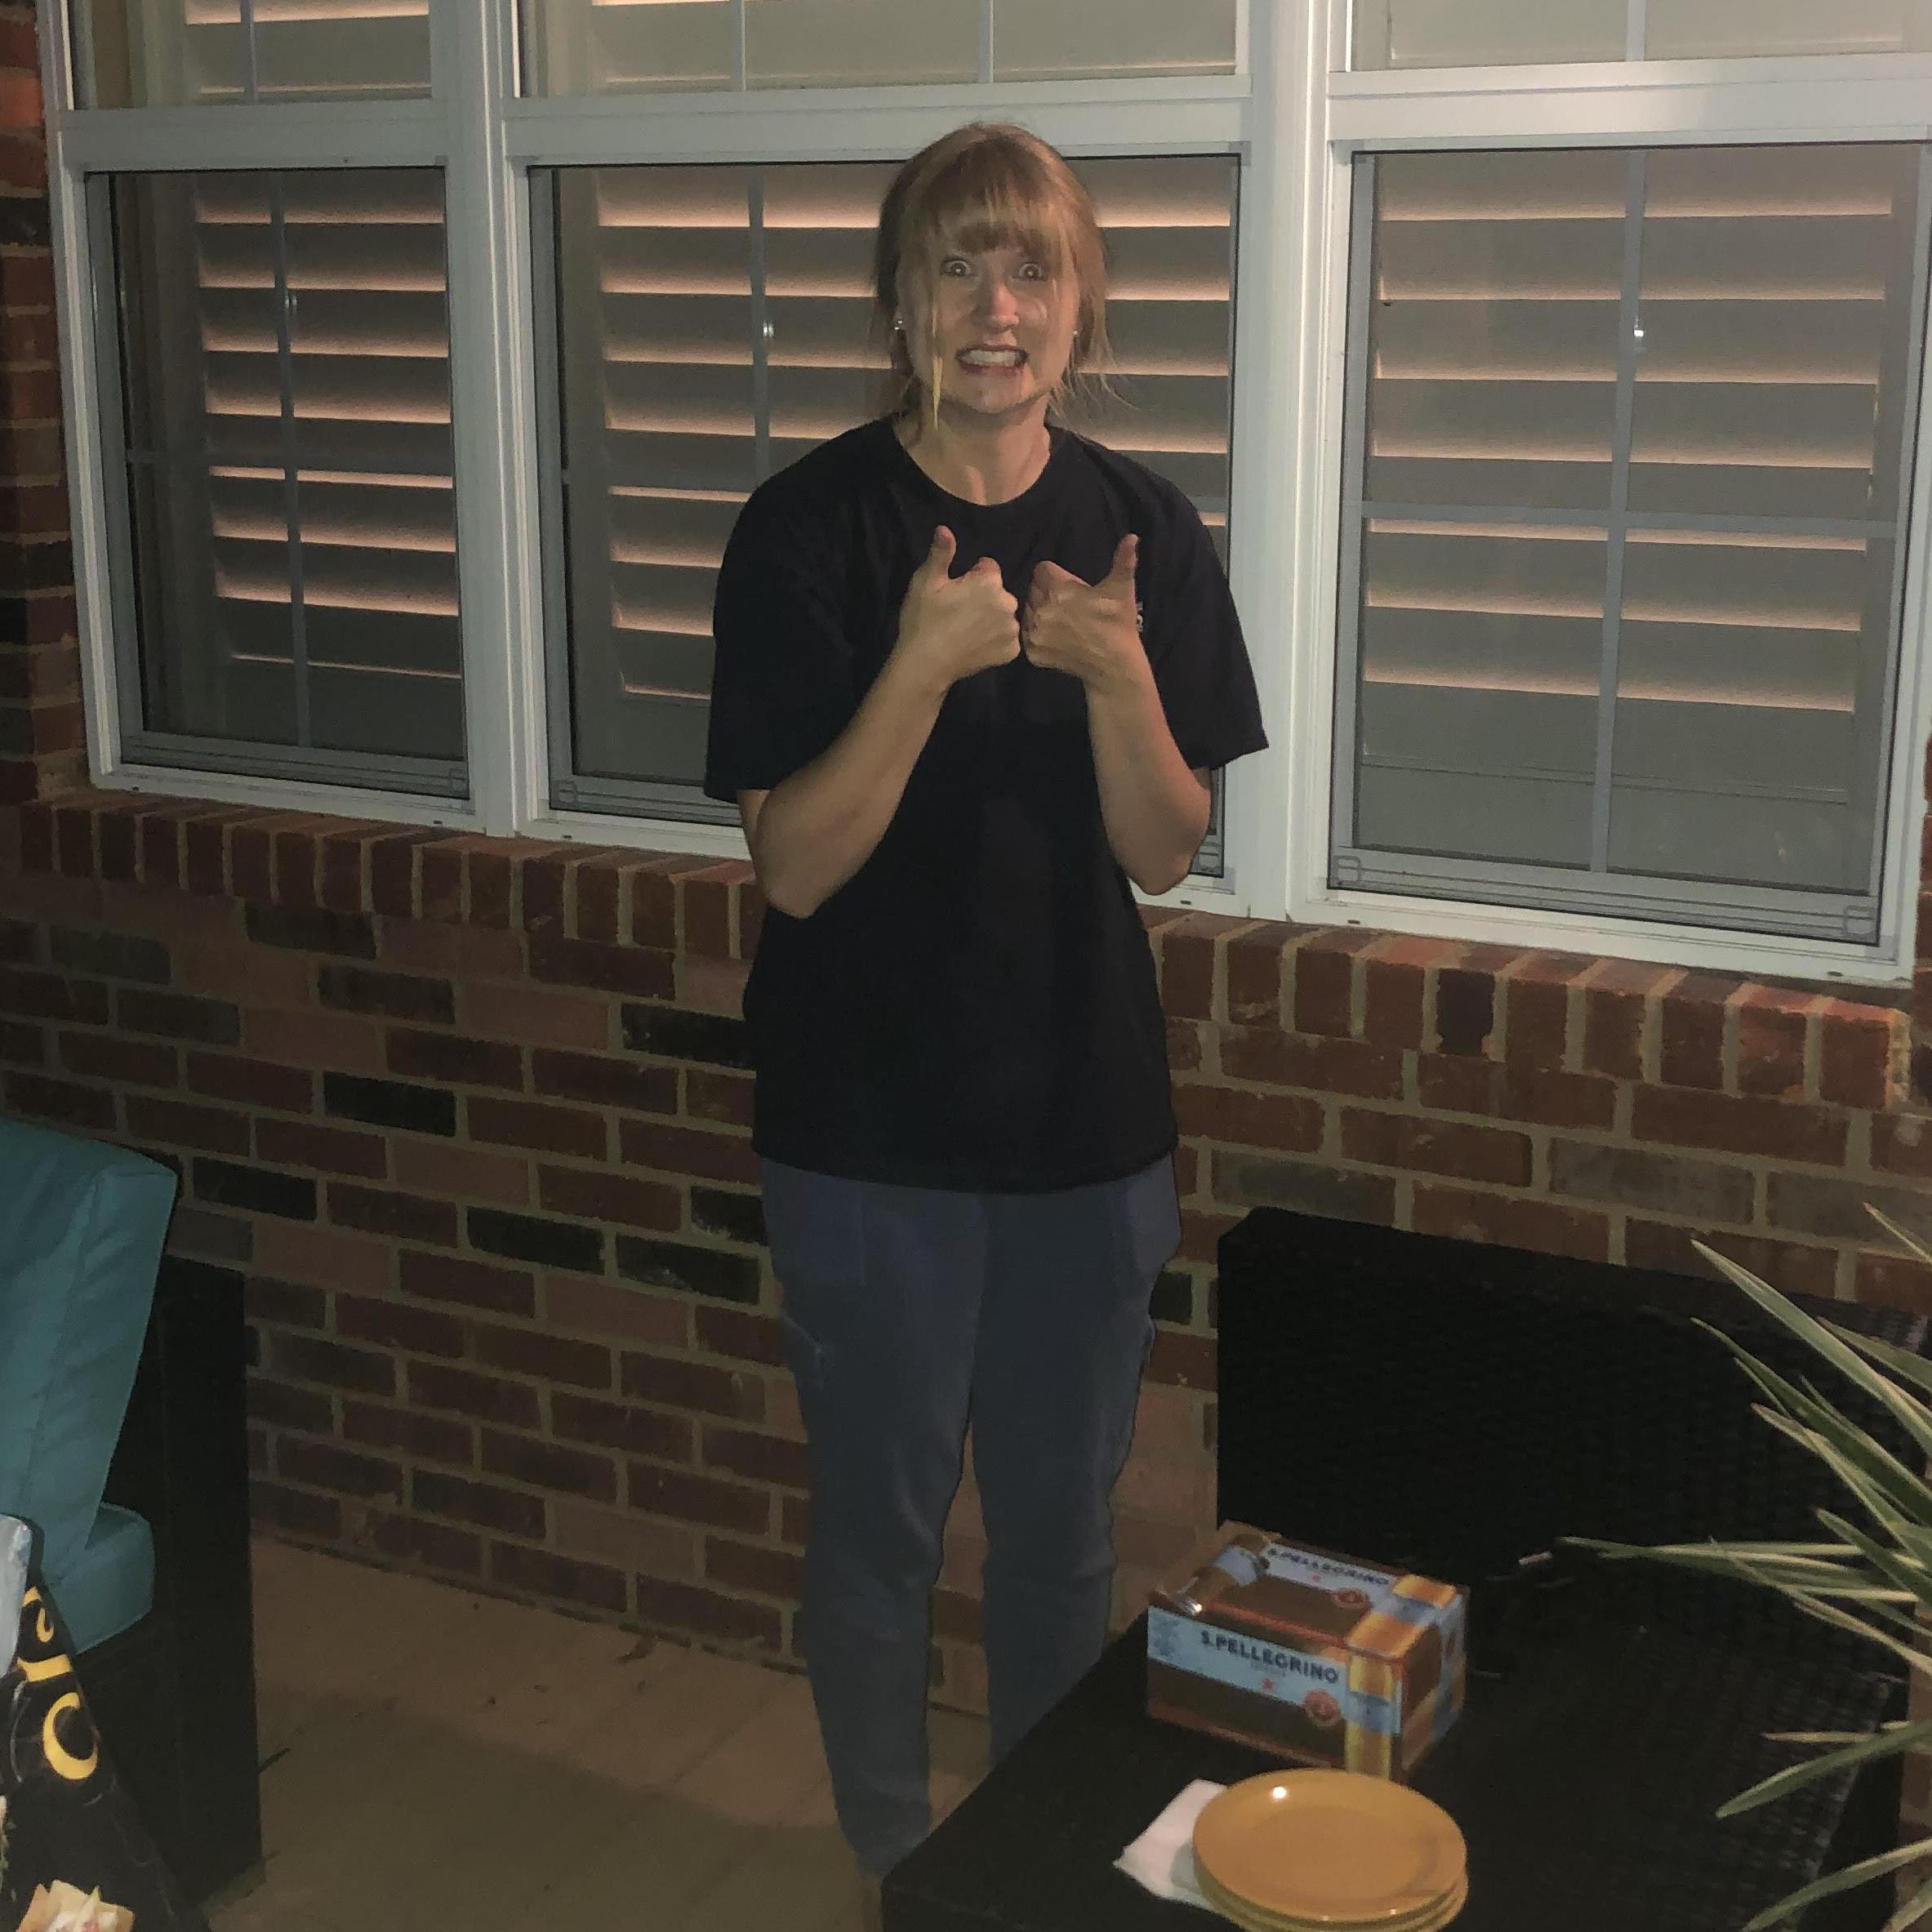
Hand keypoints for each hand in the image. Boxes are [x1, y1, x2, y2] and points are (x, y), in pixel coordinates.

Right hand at [893, 525, 1020, 690]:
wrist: (926, 664)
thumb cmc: (923, 620)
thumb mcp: (926, 582)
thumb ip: (941, 554)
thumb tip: (945, 529)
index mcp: (989, 582)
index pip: (988, 568)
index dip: (971, 577)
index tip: (956, 591)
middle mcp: (1008, 603)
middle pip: (999, 592)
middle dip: (984, 597)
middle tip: (960, 612)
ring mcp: (1011, 629)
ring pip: (1004, 615)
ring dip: (992, 618)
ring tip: (967, 630)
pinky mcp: (1011, 651)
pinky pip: (1007, 638)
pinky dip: (996, 640)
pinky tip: (977, 645)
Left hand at [1022, 534, 1142, 693]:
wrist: (1114, 665)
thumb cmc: (1118, 623)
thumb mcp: (1122, 589)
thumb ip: (1123, 560)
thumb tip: (1133, 537)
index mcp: (1058, 589)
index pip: (1042, 571)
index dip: (1055, 576)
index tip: (1069, 586)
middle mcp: (1041, 609)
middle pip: (1033, 590)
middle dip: (1046, 594)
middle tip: (1067, 605)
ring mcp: (1035, 633)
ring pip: (1027, 612)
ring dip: (1039, 613)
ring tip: (1061, 621)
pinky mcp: (1032, 652)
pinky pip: (1026, 635)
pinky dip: (1037, 636)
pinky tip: (1055, 637)